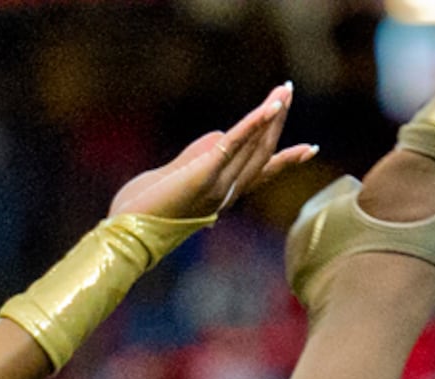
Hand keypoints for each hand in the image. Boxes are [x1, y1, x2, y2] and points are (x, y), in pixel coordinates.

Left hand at [111, 85, 310, 223]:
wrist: (125, 232)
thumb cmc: (142, 207)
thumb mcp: (177, 175)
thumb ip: (198, 156)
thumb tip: (218, 136)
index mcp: (221, 196)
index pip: (259, 174)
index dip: (285, 161)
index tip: (310, 149)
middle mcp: (226, 193)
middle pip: (261, 154)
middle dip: (278, 123)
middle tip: (289, 92)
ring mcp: (218, 185)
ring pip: (255, 148)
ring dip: (271, 116)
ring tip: (284, 91)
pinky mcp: (205, 175)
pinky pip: (236, 144)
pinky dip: (254, 124)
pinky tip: (269, 107)